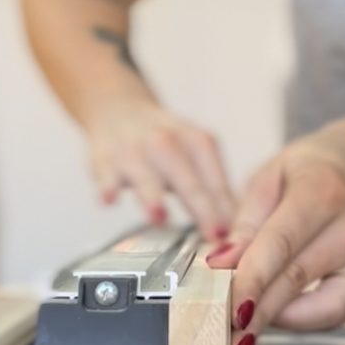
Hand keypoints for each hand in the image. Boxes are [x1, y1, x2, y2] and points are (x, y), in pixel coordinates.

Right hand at [87, 95, 235, 241]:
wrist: (118, 109)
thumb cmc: (164, 143)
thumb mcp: (195, 153)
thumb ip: (215, 188)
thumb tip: (239, 226)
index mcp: (197, 142)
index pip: (215, 179)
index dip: (226, 208)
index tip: (236, 235)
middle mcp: (167, 142)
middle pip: (187, 178)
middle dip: (202, 207)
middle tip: (215, 234)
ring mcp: (134, 151)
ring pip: (145, 174)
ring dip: (152, 195)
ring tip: (159, 216)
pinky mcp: (104, 160)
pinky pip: (105, 174)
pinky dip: (107, 186)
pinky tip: (110, 199)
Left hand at [207, 124, 344, 344]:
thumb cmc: (309, 173)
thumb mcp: (268, 179)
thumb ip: (245, 223)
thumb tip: (222, 266)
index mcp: (324, 191)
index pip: (280, 244)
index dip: (249, 279)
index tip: (222, 305)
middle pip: (295, 279)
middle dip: (255, 311)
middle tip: (221, 332)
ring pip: (315, 303)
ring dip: (275, 320)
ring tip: (240, 335)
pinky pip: (335, 313)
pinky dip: (302, 321)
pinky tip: (275, 320)